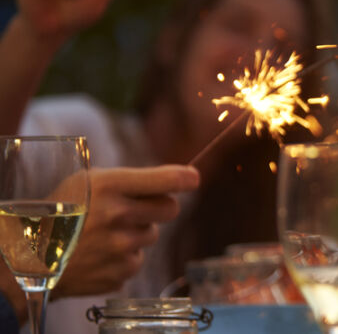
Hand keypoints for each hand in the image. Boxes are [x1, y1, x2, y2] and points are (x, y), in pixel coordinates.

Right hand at [54, 165, 198, 296]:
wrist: (31, 257)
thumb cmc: (62, 212)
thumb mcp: (89, 183)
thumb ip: (130, 181)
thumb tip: (180, 179)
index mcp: (109, 186)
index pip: (165, 180)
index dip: (184, 178)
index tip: (193, 178)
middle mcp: (118, 215)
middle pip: (171, 209)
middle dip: (159, 207)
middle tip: (134, 209)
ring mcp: (120, 246)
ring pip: (152, 235)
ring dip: (136, 233)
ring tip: (104, 234)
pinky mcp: (121, 271)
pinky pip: (137, 260)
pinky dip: (124, 257)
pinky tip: (100, 254)